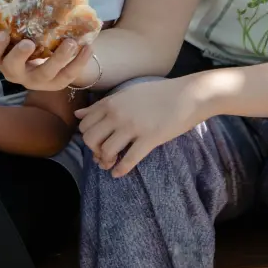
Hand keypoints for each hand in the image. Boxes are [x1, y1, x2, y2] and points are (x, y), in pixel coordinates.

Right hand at [0, 31, 94, 91]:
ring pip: (44, 74)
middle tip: (28, 43)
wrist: (51, 59)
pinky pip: (67, 75)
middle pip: (12, 68)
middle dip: (19, 56)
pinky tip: (88, 48)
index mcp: (3, 57)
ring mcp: (35, 81)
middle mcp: (15, 72)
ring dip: (57, 59)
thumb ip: (23, 14)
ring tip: (71, 43)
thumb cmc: (31, 37)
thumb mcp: (23, 29)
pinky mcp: (55, 84)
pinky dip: (79, 62)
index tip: (3, 34)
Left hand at [77, 78, 201, 178]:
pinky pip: (128, 160)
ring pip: (106, 151)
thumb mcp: (126, 94)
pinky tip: (119, 173)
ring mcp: (133, 127)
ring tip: (111, 165)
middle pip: (90, 139)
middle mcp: (118, 114)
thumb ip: (102, 105)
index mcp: (111, 102)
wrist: (189, 94)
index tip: (97, 142)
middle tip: (103, 155)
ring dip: (106, 162)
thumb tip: (78, 114)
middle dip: (94, 151)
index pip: (85, 124)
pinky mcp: (149, 139)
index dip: (87, 137)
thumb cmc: (159, 94)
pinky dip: (120, 170)